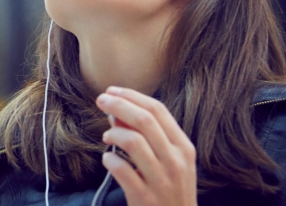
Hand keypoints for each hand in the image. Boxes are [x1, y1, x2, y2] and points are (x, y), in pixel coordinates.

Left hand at [96, 86, 196, 205]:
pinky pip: (121, 169)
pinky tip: (107, 159)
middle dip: (119, 105)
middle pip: (145, 120)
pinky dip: (109, 160)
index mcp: (183, 147)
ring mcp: (161, 180)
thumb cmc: (171, 191)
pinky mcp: (144, 197)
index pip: (158, 110)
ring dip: (114, 133)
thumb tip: (117, 113)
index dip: (132, 96)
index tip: (112, 91)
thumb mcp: (169, 162)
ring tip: (106, 136)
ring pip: (133, 141)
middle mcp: (175, 161)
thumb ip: (148, 137)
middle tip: (101, 101)